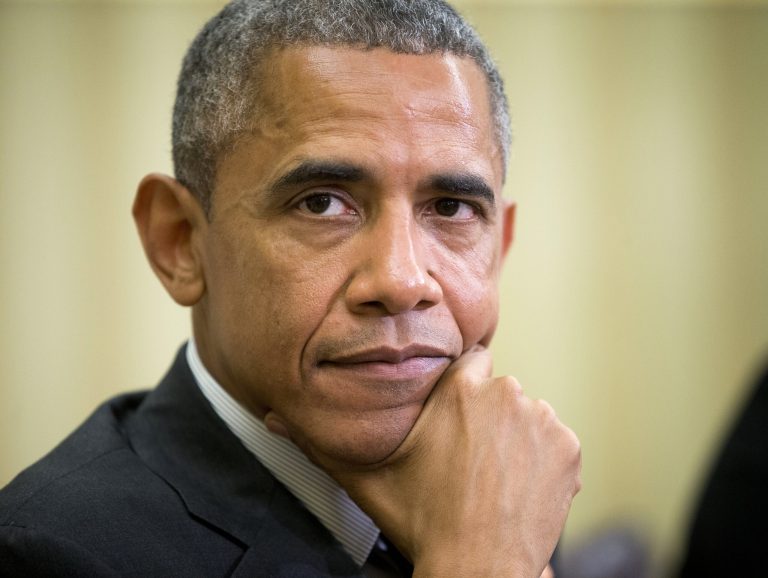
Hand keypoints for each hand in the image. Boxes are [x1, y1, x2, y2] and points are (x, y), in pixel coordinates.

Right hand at [268, 347, 580, 576]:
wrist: (479, 566)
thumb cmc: (422, 519)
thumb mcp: (365, 477)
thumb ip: (318, 441)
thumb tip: (269, 416)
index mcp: (459, 388)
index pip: (466, 364)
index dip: (456, 392)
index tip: (449, 421)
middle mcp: (506, 392)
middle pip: (495, 390)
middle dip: (483, 416)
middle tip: (464, 459)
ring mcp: (542, 420)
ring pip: (524, 414)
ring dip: (512, 437)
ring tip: (489, 477)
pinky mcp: (568, 447)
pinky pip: (552, 440)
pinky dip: (540, 458)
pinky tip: (514, 486)